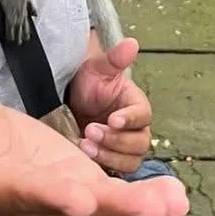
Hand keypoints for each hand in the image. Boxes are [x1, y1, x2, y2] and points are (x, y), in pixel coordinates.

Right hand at [0, 80, 188, 215]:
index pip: (21, 194)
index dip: (50, 197)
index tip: (80, 198)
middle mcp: (28, 204)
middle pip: (71, 211)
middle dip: (111, 209)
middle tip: (149, 206)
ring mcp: (54, 198)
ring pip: (99, 210)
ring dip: (137, 206)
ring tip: (175, 200)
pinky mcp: (74, 185)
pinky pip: (110, 198)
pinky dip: (141, 199)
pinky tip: (175, 195)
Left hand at [67, 37, 151, 174]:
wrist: (72, 102)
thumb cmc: (90, 83)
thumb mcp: (98, 68)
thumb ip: (115, 59)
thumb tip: (132, 42)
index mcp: (138, 106)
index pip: (142, 115)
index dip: (129, 119)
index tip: (112, 119)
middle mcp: (137, 130)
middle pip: (139, 144)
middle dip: (115, 139)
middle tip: (90, 130)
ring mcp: (125, 150)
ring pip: (129, 161)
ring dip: (108, 156)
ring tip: (84, 145)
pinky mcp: (112, 163)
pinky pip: (116, 174)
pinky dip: (103, 168)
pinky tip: (83, 158)